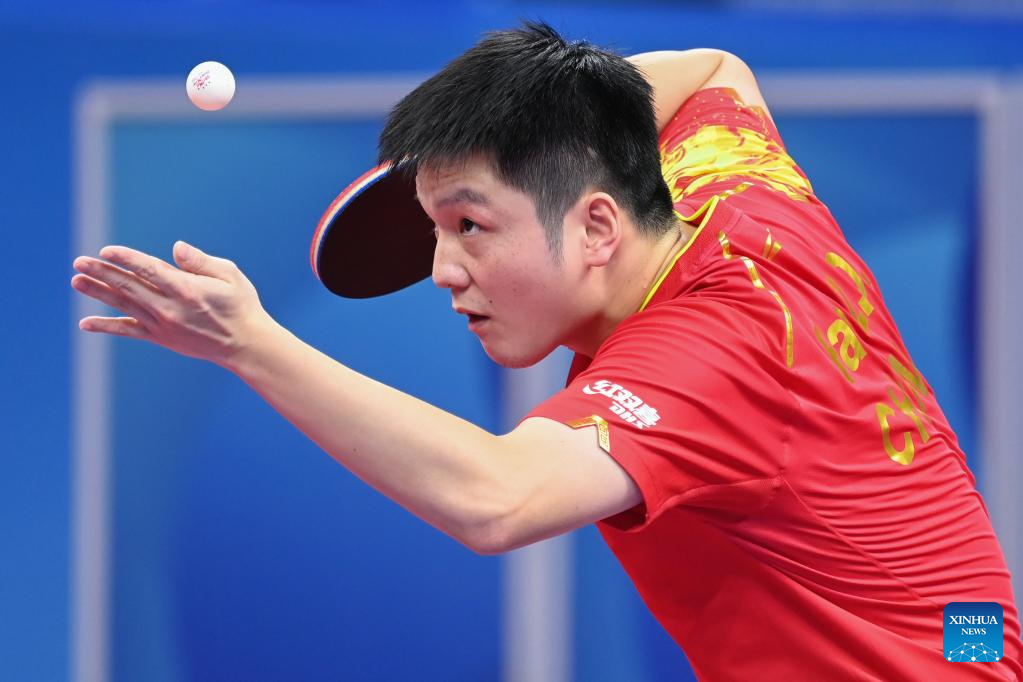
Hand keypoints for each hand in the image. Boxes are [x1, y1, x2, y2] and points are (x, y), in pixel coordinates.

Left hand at [71, 241, 273, 366]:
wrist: (245, 345)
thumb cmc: (240, 305)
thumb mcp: (229, 275)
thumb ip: (201, 261)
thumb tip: (176, 248)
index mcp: (187, 289)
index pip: (149, 270)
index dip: (126, 259)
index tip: (106, 251)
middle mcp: (170, 308)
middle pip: (130, 287)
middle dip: (103, 273)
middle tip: (79, 262)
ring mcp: (163, 325)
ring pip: (124, 305)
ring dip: (98, 292)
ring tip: (76, 281)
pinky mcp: (161, 338)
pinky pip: (128, 331)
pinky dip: (107, 326)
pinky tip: (85, 323)